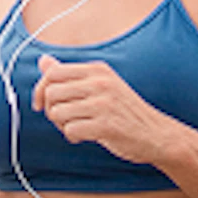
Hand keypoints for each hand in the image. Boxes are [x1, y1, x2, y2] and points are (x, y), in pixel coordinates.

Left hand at [33, 55, 171, 164]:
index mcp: (97, 69)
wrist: (156, 134)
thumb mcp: (100, 85)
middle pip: (51, 93)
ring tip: (78, 127)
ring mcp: (103, 103)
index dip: (40, 90)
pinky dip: (73, 136)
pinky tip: (86, 136)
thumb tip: (42, 60)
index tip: (41, 104)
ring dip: (62, 125)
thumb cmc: (124, 111)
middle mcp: (100, 82)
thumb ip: (70, 74)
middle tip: (66, 119)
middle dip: (51, 110)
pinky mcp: (106, 125)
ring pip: (57, 113)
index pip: (53, 73)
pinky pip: (70, 130)